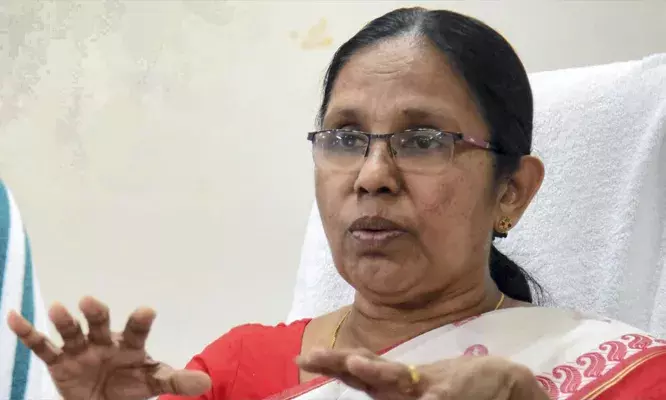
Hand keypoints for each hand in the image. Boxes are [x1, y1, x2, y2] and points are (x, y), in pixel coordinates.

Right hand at [7, 296, 210, 399]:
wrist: (104, 399)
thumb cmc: (131, 383)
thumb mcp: (154, 382)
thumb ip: (176, 381)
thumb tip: (206, 383)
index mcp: (130, 344)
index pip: (137, 331)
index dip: (140, 321)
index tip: (146, 310)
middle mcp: (104, 340)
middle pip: (100, 324)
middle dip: (97, 313)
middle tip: (91, 302)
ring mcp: (80, 348)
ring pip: (71, 331)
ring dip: (65, 321)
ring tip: (59, 309)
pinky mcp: (59, 361)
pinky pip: (42, 346)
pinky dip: (28, 332)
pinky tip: (15, 317)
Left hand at [297, 348, 549, 399]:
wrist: (498, 378)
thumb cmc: (451, 383)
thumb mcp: (414, 384)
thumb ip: (384, 382)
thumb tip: (353, 367)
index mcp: (395, 379)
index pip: (356, 369)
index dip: (331, 363)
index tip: (303, 358)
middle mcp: (405, 379)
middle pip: (365, 369)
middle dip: (337, 362)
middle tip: (310, 356)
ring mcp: (425, 385)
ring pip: (394, 378)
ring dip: (375, 371)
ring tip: (355, 365)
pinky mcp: (447, 393)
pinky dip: (426, 399)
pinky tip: (423, 398)